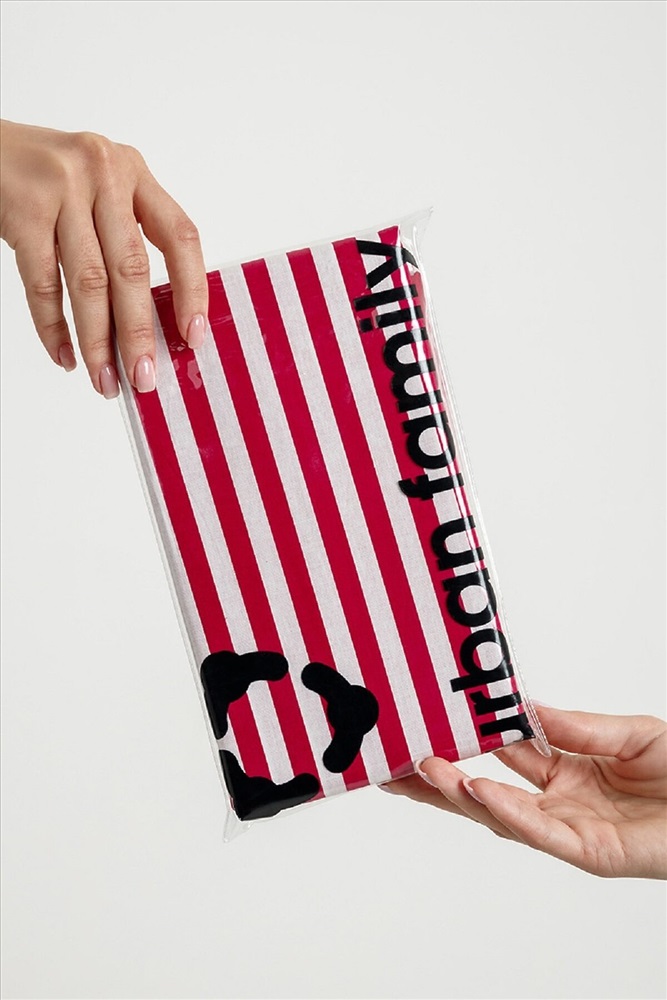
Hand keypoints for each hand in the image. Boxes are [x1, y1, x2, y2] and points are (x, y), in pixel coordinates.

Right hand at [0, 119, 207, 397]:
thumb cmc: (45, 178)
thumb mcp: (98, 188)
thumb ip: (125, 235)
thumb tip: (149, 321)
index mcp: (133, 172)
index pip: (180, 236)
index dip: (192, 290)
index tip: (193, 335)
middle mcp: (104, 174)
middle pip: (132, 269)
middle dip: (139, 333)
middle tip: (144, 377)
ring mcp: (62, 188)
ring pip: (89, 282)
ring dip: (97, 341)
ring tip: (104, 379)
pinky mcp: (23, 209)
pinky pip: (43, 283)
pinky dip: (53, 327)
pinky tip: (64, 355)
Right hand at [383, 706, 666, 878]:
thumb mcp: (628, 733)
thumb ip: (572, 726)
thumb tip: (520, 705)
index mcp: (565, 773)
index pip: (502, 755)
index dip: (466, 740)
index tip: (429, 719)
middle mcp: (559, 803)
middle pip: (485, 792)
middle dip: (437, 780)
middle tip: (392, 759)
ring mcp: (570, 830)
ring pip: (501, 815)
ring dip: (458, 793)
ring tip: (420, 769)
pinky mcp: (590, 853)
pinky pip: (539, 832)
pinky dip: (505, 811)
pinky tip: (475, 791)